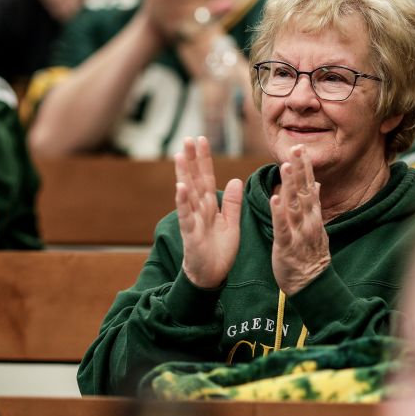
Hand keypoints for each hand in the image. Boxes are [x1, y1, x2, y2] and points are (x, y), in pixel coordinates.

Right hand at [176, 136, 243, 289]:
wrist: (212, 277)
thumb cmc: (219, 251)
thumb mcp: (231, 223)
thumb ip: (232, 203)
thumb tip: (235, 179)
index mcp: (209, 206)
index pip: (206, 177)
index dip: (204, 159)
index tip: (202, 139)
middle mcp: (198, 210)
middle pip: (195, 180)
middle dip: (191, 159)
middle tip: (187, 138)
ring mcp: (193, 221)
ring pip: (188, 194)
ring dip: (183, 174)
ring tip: (179, 155)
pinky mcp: (191, 234)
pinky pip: (187, 216)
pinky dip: (183, 202)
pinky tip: (180, 187)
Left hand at [270, 145, 330, 295]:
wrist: (311, 284)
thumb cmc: (309, 254)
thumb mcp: (315, 226)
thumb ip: (313, 204)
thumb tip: (315, 183)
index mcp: (312, 215)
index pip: (309, 186)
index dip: (305, 167)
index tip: (300, 148)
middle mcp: (308, 220)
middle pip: (304, 191)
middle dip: (300, 169)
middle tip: (296, 148)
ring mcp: (299, 232)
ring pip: (294, 205)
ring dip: (290, 185)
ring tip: (285, 167)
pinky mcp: (287, 246)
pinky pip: (283, 227)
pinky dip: (279, 213)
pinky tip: (275, 198)